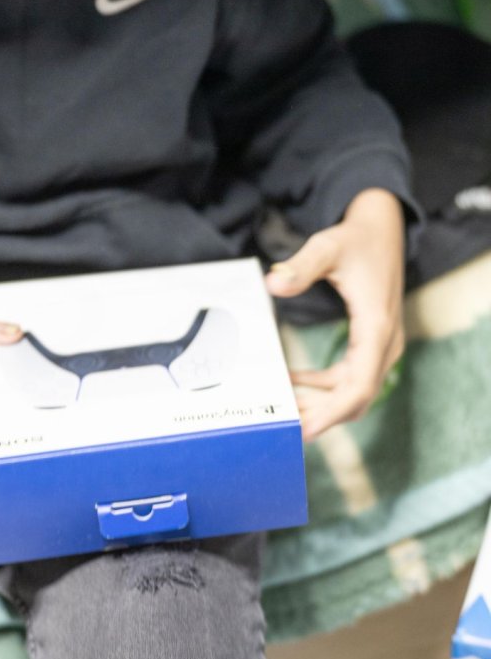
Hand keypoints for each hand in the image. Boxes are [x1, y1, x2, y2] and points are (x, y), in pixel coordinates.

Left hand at [265, 188, 405, 439]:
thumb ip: (300, 267)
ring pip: (353, 391)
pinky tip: (292, 381)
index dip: (332, 413)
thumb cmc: (355, 239)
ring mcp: (381, 346)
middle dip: (320, 415)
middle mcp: (384, 343)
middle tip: (281, 425)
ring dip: (320, 404)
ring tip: (283, 408)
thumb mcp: (326, 248)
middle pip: (356, 397)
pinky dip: (323, 387)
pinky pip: (349, 378)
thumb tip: (272, 283)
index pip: (358, 385)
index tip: (305, 429)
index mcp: (376, 327)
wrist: (382, 229)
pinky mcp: (372, 344)